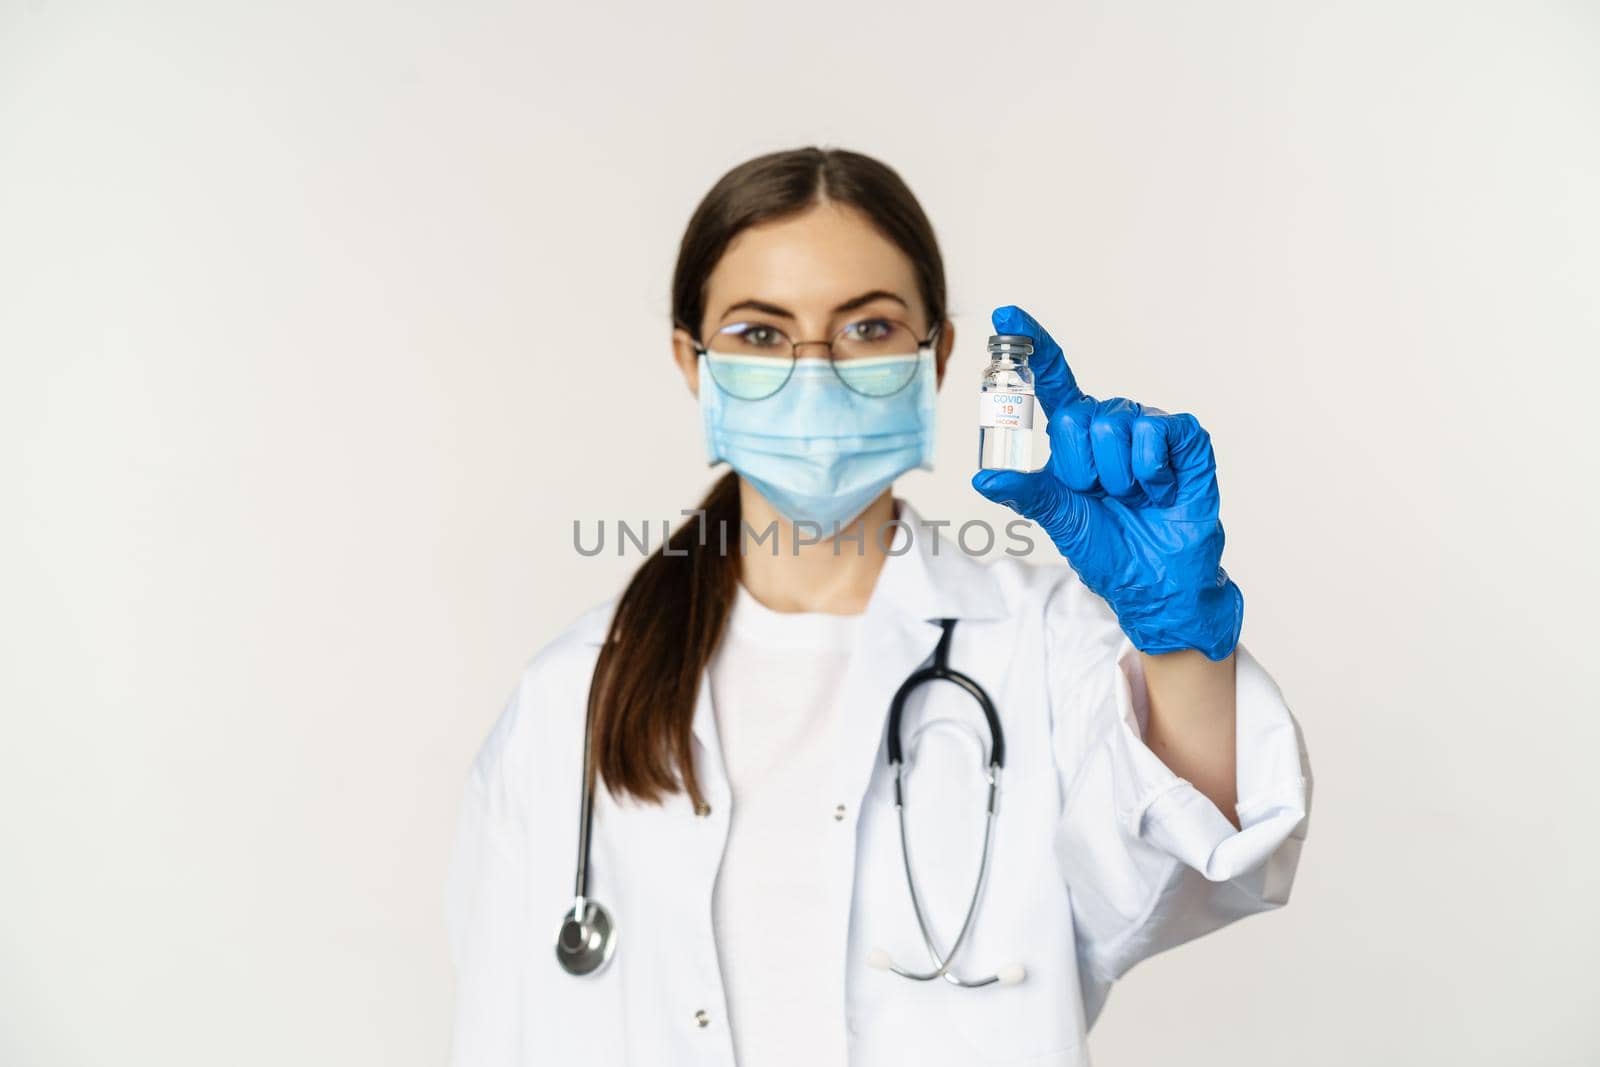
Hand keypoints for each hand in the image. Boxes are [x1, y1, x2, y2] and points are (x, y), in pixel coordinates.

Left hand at [971, 304, 1242, 660]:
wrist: (1152, 579)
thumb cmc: (1107, 546)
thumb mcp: (1058, 518)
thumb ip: (1025, 492)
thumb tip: (982, 478)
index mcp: (1076, 433)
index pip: (1051, 378)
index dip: (1030, 344)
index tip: (1005, 314)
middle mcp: (1110, 420)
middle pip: (1076, 416)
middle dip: (1082, 469)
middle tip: (1103, 496)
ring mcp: (1148, 424)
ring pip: (1114, 425)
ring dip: (1117, 476)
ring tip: (1133, 497)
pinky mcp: (1185, 436)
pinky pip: (1156, 432)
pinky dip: (1151, 471)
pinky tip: (1160, 489)